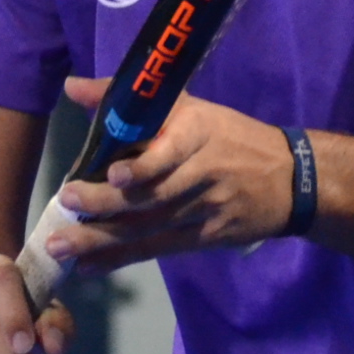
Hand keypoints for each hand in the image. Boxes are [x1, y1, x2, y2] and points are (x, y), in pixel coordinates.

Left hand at [43, 76, 291, 271]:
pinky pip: (159, 249)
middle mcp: (202, 171)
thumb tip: (71, 87)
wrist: (291, 178)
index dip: (146, 165)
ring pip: (150, 227)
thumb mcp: (188, 107)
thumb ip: (128, 99)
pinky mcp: (207, 238)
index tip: (116, 173)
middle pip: (153, 194)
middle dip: (107, 203)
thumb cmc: (227, 135)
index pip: (173, 152)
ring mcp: (206, 209)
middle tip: (67, 205)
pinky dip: (122, 258)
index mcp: (198, 132)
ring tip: (61, 248)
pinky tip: (89, 266)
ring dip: (102, 240)